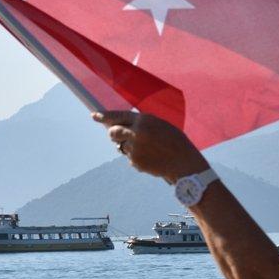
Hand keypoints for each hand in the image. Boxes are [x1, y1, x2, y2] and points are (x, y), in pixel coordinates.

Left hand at [92, 111, 208, 183]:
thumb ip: (142, 124)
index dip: (104, 116)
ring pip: (123, 146)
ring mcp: (135, 148)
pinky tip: (152, 159)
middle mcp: (136, 133)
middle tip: (118, 136)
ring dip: (131, 148)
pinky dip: (138, 159)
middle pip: (113, 132)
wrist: (184, 163)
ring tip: (150, 150)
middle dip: (113, 133)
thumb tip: (122, 127)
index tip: (94, 115)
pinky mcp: (135, 161)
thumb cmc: (175, 142)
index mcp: (144, 120)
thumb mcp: (160, 126)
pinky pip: (130, 158)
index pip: (117, 115)